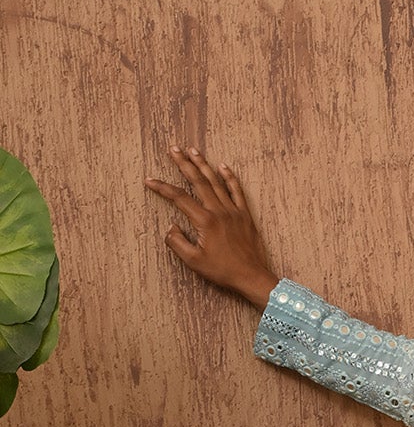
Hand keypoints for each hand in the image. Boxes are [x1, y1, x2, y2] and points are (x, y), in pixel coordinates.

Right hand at [145, 147, 277, 308]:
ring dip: (203, 165)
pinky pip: (237, 191)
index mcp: (205, 221)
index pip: (179, 198)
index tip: (150, 180)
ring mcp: (234, 211)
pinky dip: (230, 177)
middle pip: (198, 181)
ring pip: (216, 182)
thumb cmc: (223, 271)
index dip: (162, 188)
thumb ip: (177, 242)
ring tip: (193, 151)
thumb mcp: (194, 261)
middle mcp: (219, 211)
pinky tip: (223, 166)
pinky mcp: (245, 215)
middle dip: (184, 164)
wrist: (251, 276)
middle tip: (174, 149)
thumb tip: (171, 228)